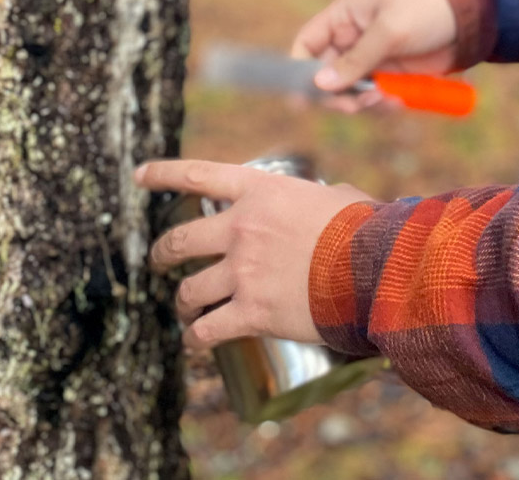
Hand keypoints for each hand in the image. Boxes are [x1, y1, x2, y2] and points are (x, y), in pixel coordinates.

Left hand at [138, 159, 373, 349]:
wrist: (378, 269)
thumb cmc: (368, 230)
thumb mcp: (340, 198)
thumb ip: (321, 199)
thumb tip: (330, 202)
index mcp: (260, 191)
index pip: (199, 176)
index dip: (163, 175)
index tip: (140, 176)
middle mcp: (242, 228)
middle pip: (180, 240)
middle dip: (162, 253)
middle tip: (159, 261)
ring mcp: (243, 271)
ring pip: (188, 290)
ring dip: (182, 302)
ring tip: (184, 310)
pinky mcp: (251, 312)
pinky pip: (206, 331)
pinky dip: (195, 339)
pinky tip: (194, 342)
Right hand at [289, 0, 457, 111]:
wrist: (471, 15)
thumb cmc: (426, 8)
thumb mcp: (389, 31)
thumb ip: (355, 60)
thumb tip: (319, 85)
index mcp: (345, 15)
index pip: (308, 43)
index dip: (301, 69)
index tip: (304, 98)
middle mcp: (352, 37)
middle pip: (326, 75)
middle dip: (337, 94)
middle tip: (356, 105)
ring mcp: (371, 57)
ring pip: (350, 91)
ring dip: (362, 102)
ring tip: (386, 99)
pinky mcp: (391, 73)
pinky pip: (374, 96)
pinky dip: (382, 104)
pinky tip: (398, 101)